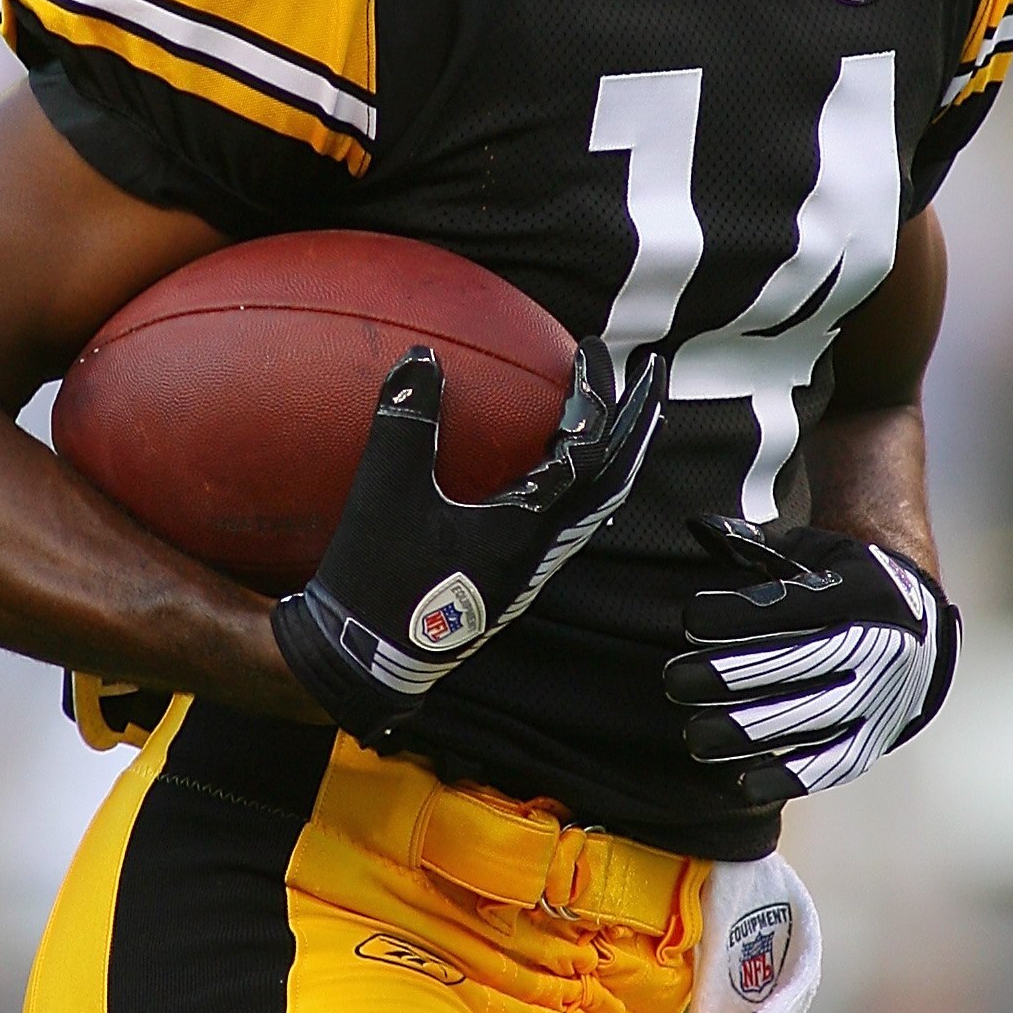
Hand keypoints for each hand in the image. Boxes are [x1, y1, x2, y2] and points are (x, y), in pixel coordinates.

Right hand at [273, 342, 662, 745]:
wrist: (362, 660)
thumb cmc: (375, 581)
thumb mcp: (385, 492)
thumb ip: (406, 421)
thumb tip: (421, 357)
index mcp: (526, 530)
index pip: (588, 455)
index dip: (598, 398)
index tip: (590, 351)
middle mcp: (542, 552)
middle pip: (613, 480)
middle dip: (638, 424)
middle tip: (650, 373)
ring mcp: (529, 569)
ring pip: (594, 504)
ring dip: (613, 453)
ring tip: (615, 412)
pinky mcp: (509, 577)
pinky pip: (563, 518)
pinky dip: (575, 477)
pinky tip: (553, 462)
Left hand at [665, 515, 957, 801]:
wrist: (918, 626)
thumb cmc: (843, 582)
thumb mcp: (814, 553)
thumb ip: (758, 546)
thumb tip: (700, 526)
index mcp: (863, 593)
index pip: (793, 607)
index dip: (739, 615)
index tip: (690, 619)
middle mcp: (880, 647)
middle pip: (798, 665)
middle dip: (731, 675)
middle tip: (674, 680)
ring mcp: (881, 698)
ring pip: (813, 719)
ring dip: (750, 731)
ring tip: (695, 735)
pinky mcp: (876, 739)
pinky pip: (833, 763)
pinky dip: (789, 777)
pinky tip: (741, 784)